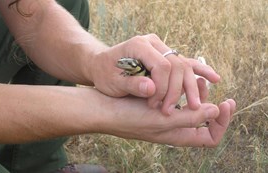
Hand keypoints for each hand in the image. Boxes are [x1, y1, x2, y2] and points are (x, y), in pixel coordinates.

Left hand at [89, 34, 219, 113]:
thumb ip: (131, 85)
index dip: (164, 88)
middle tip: (175, 110)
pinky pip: (185, 62)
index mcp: (139, 45)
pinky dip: (199, 71)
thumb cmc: (105, 74)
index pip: (162, 65)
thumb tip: (152, 89)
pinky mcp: (164, 56)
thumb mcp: (112, 82)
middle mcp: (152, 43)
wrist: (102, 65)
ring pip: (184, 65)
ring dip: (190, 86)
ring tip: (195, 105)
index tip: (157, 105)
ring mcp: (160, 48)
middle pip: (176, 64)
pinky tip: (214, 78)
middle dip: (178, 90)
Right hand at [97, 78, 235, 146]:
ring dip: (197, 94)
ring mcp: (166, 119)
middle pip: (203, 122)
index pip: (210, 136)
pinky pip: (178, 100)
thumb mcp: (162, 120)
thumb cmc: (130, 117)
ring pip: (190, 108)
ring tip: (199, 79)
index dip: (222, 122)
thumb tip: (215, 111)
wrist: (104, 110)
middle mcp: (174, 129)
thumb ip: (189, 117)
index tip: (225, 103)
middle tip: (212, 86)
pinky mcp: (158, 108)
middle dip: (212, 105)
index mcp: (178, 136)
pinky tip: (181, 78)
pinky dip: (184, 90)